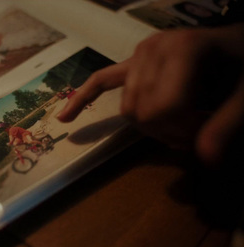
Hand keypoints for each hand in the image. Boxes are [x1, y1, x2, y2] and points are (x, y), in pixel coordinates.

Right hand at [57, 23, 243, 165]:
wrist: (236, 43)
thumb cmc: (243, 64)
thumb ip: (225, 124)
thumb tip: (204, 159)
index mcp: (181, 50)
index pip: (164, 108)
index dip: (183, 131)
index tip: (204, 135)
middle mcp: (153, 49)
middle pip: (142, 112)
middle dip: (166, 132)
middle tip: (192, 135)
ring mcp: (139, 55)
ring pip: (127, 109)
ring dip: (148, 127)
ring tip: (175, 128)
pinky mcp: (132, 62)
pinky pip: (100, 81)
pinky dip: (81, 99)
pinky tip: (64, 119)